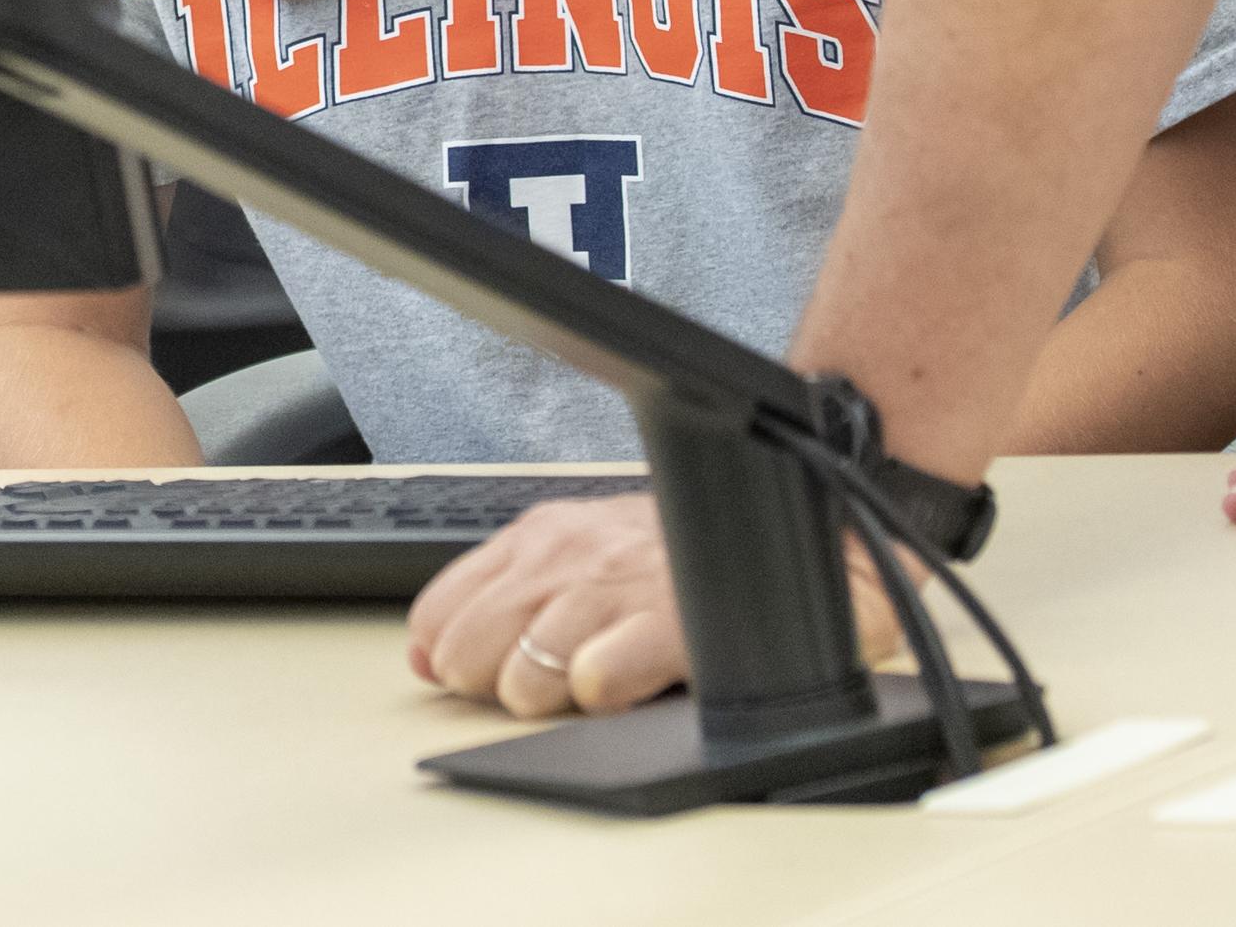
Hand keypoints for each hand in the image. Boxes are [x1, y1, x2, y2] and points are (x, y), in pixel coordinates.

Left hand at [404, 494, 896, 718]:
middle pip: (473, 650)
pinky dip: (603, 696)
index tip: (478, 675)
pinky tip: (625, 687)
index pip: (442, 609)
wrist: (807, 537)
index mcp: (545, 537)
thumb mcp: (589, 559)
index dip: (454, 656)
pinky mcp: (673, 625)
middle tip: (546, 687)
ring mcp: (620, 589)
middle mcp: (572, 557)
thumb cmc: (693, 559)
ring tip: (596, 684)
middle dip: (494, 683)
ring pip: (527, 673)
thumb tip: (428, 655)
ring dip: (551, 698)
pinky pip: (597, 681)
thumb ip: (506, 598)